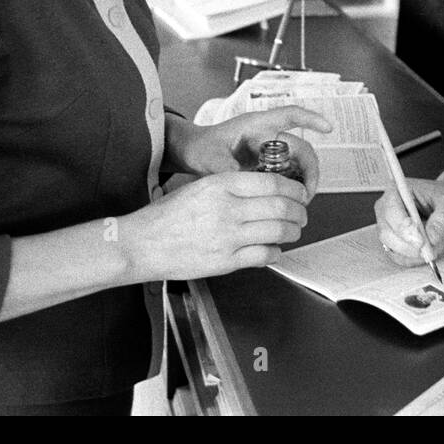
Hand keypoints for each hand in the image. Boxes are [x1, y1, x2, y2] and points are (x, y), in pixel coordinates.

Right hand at [121, 172, 308, 279]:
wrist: (140, 244)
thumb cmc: (166, 216)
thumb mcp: (199, 186)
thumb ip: (231, 186)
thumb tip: (267, 190)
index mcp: (220, 185)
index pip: (272, 182)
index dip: (294, 188)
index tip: (300, 193)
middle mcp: (227, 208)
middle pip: (281, 206)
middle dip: (300, 211)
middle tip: (302, 214)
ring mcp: (227, 237)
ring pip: (278, 231)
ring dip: (293, 231)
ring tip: (293, 231)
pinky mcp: (225, 262)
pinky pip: (264, 255)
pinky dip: (276, 252)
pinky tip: (274, 249)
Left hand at [165, 107, 331, 200]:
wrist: (191, 153)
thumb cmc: (200, 147)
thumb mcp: (209, 158)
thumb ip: (224, 169)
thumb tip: (241, 183)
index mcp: (255, 126)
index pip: (289, 116)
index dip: (311, 119)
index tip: (328, 127)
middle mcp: (267, 136)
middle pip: (301, 148)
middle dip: (310, 170)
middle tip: (307, 194)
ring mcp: (268, 151)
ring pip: (298, 163)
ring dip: (303, 181)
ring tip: (299, 201)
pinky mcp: (267, 165)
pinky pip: (288, 174)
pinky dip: (293, 186)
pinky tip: (289, 201)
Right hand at [374, 178, 443, 266]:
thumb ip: (442, 219)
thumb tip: (432, 238)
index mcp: (395, 192)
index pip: (391, 213)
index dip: (404, 229)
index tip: (421, 242)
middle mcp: (386, 211)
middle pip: (387, 235)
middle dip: (411, 247)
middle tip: (434, 250)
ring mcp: (388, 229)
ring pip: (394, 250)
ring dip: (419, 255)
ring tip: (443, 244)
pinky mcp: (394, 244)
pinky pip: (402, 258)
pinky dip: (420, 260)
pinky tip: (437, 249)